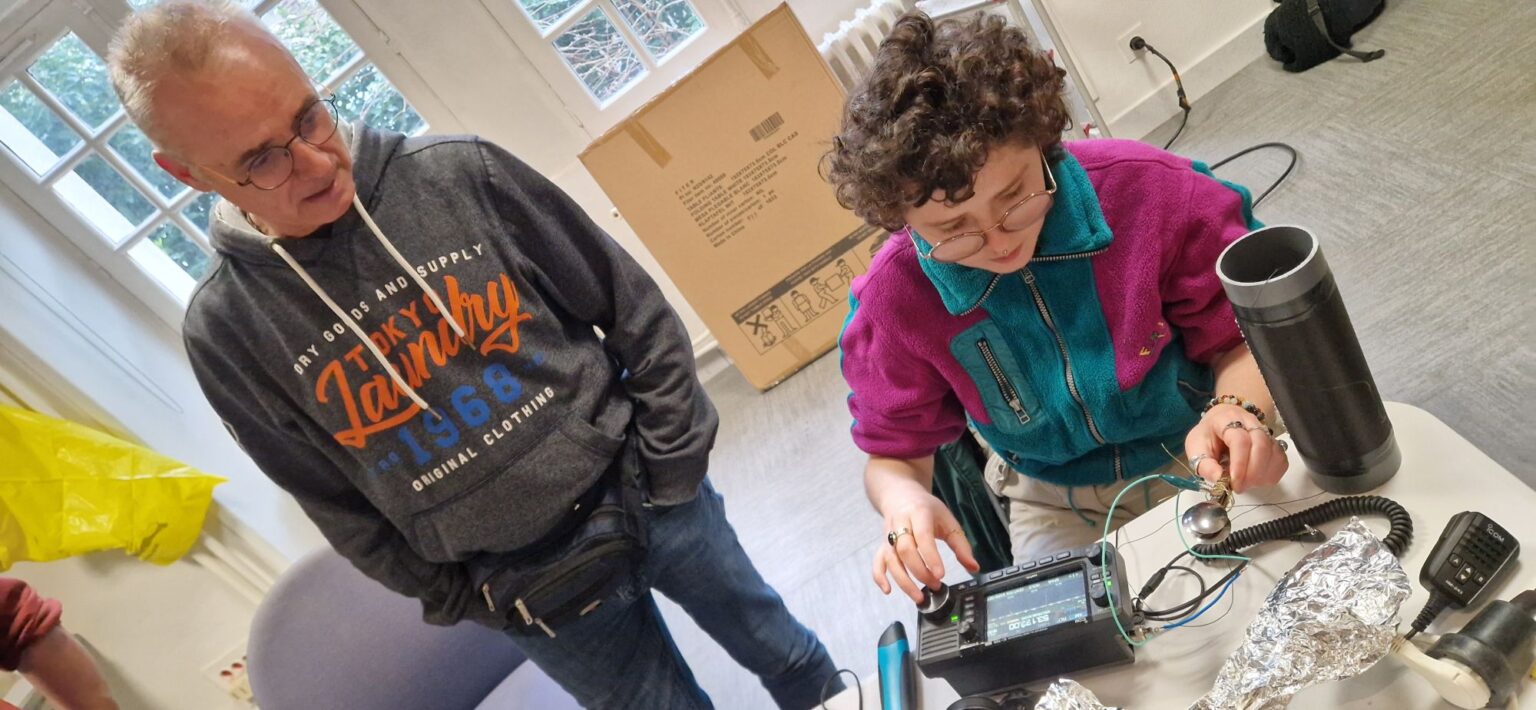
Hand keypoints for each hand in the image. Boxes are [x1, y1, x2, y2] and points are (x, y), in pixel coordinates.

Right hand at [872, 486, 979, 603]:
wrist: (900, 494)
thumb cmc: (926, 509)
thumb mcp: (948, 521)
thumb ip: (961, 545)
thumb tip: (974, 568)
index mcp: (919, 513)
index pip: (923, 536)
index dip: (931, 557)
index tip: (941, 575)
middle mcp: (900, 523)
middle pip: (905, 550)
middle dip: (920, 572)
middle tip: (935, 585)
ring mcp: (888, 535)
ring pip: (891, 559)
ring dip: (903, 581)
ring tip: (918, 597)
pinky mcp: (882, 544)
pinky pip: (877, 561)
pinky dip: (880, 576)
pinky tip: (888, 590)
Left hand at [1185, 404, 1288, 493]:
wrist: (1221, 424)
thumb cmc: (1208, 436)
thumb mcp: (1196, 447)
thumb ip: (1204, 464)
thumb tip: (1218, 479)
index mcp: (1227, 419)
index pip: (1240, 440)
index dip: (1239, 463)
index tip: (1234, 482)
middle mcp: (1250, 422)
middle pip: (1261, 445)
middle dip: (1252, 472)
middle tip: (1239, 487)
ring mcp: (1265, 432)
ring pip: (1274, 453)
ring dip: (1261, 475)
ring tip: (1246, 483)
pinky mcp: (1274, 445)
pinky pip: (1281, 460)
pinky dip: (1271, 474)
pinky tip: (1257, 479)